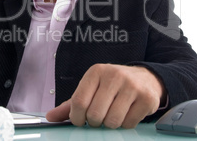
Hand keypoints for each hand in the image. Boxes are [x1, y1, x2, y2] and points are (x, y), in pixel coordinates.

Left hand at [46, 64, 165, 128]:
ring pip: (112, 121)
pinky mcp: (147, 98)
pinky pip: (128, 124)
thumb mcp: (91, 89)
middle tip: (98, 118)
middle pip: (94, 114)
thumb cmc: (112, 86)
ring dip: (109, 125)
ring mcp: (132, 86)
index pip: (79, 101)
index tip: (80, 120)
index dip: (76, 117)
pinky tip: (126, 113)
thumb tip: (50, 117)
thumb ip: (70, 104)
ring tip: (111, 114)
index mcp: (96, 72)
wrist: (145, 78)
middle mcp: (114, 75)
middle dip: (94, 122)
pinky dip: (125, 125)